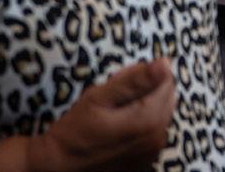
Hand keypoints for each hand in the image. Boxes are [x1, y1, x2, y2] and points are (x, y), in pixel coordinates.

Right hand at [28, 58, 176, 171]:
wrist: (57, 168)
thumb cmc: (74, 132)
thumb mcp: (99, 98)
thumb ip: (135, 80)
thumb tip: (166, 63)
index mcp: (149, 121)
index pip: (166, 81)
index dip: (144, 74)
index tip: (119, 80)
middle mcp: (158, 138)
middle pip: (166, 97)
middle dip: (146, 89)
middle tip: (114, 95)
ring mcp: (153, 152)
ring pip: (161, 113)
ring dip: (144, 105)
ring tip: (114, 111)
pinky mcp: (147, 160)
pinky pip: (153, 131)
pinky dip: (141, 123)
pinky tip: (117, 126)